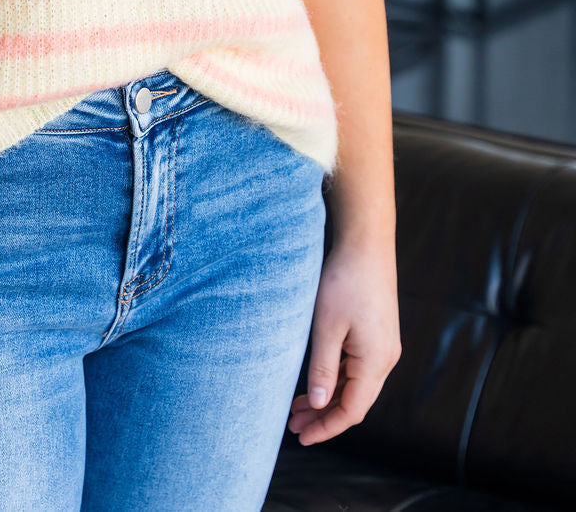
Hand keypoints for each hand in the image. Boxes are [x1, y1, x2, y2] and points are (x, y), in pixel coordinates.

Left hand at [287, 237, 401, 445]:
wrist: (366, 242)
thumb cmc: (344, 281)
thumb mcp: (326, 327)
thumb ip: (322, 369)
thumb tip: (317, 405)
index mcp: (376, 362)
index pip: (352, 411)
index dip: (326, 427)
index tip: (301, 437)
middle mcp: (386, 358)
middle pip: (355, 401)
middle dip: (324, 416)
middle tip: (292, 425)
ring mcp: (385, 346)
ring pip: (356, 385)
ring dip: (328, 397)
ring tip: (297, 406)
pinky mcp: (378, 333)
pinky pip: (358, 368)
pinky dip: (336, 378)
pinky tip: (317, 379)